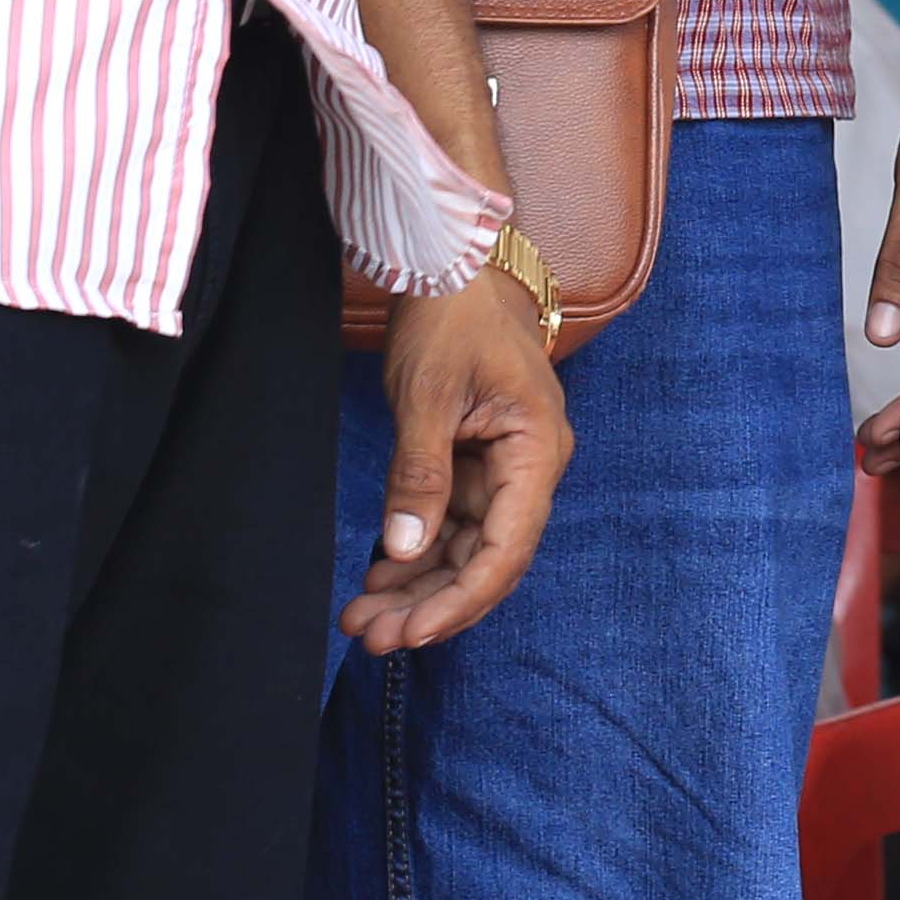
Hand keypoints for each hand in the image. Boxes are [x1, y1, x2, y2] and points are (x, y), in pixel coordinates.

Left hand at [346, 261, 569, 651]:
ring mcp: (502, 466)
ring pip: (465, 548)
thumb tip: (406, 551)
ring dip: (418, 586)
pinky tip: (378, 575)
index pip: (507, 548)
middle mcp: (529, 466)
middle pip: (486, 559)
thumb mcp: (429, 396)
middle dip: (430, 603)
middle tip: (370, 636)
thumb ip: (420, 476)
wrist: (453, 263)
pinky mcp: (475, 461)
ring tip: (361, 617)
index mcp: (537, 449)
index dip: (460, 599)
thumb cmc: (453, 317)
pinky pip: (450, 523)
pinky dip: (415, 552)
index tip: (411, 634)